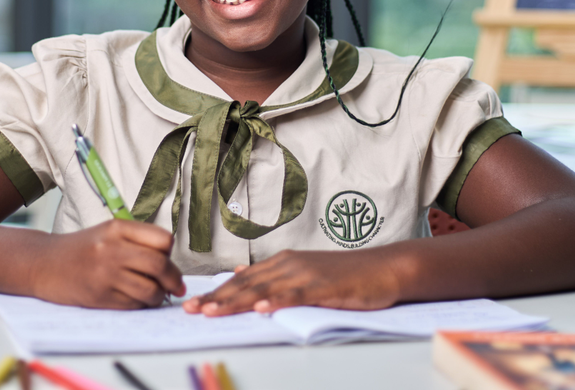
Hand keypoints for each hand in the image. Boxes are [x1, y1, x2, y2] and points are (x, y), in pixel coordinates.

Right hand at [27, 219, 184, 309]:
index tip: (168, 262)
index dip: (170, 254)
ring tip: (154, 295)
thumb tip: (170, 264)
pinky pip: (133, 305)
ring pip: (150, 289)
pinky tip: (136, 300)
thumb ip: (137, 242)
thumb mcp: (108, 233)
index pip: (163, 240)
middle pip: (160, 265)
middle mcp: (112, 249)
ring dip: (159, 296)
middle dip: (173, 279)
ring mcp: (105, 273)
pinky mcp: (99, 296)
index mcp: (118, 228)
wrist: (42, 263)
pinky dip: (141, 305)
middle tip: (175, 287)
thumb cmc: (80, 249)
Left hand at [181, 249, 402, 315]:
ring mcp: (306, 274)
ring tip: (211, 311)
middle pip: (245, 284)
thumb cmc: (347, 275)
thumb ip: (273, 274)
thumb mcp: (305, 272)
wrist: (384, 268)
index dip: (216, 292)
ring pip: (263, 289)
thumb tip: (241, 272)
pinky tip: (260, 308)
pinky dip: (276, 301)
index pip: (242, 279)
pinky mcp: (323, 286)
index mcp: (283, 263)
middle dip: (216, 298)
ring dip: (235, 301)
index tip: (193, 304)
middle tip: (190, 310)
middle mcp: (289, 265)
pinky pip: (295, 295)